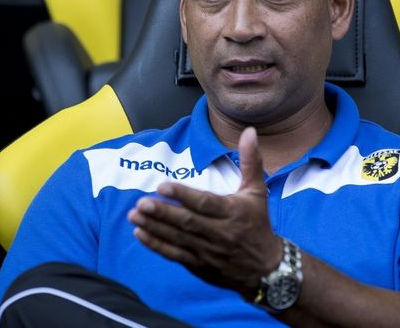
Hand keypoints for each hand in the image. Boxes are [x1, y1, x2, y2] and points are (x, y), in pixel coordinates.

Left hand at [128, 127, 282, 297]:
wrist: (265, 268)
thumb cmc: (258, 223)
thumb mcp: (257, 191)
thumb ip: (251, 160)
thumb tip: (249, 132)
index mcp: (233, 212)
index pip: (205, 203)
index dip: (183, 195)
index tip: (162, 186)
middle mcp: (220, 233)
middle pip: (188, 222)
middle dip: (163, 212)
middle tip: (142, 202)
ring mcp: (208, 251)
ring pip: (178, 239)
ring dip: (155, 227)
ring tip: (134, 215)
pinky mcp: (199, 265)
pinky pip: (175, 255)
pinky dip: (157, 245)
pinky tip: (141, 233)